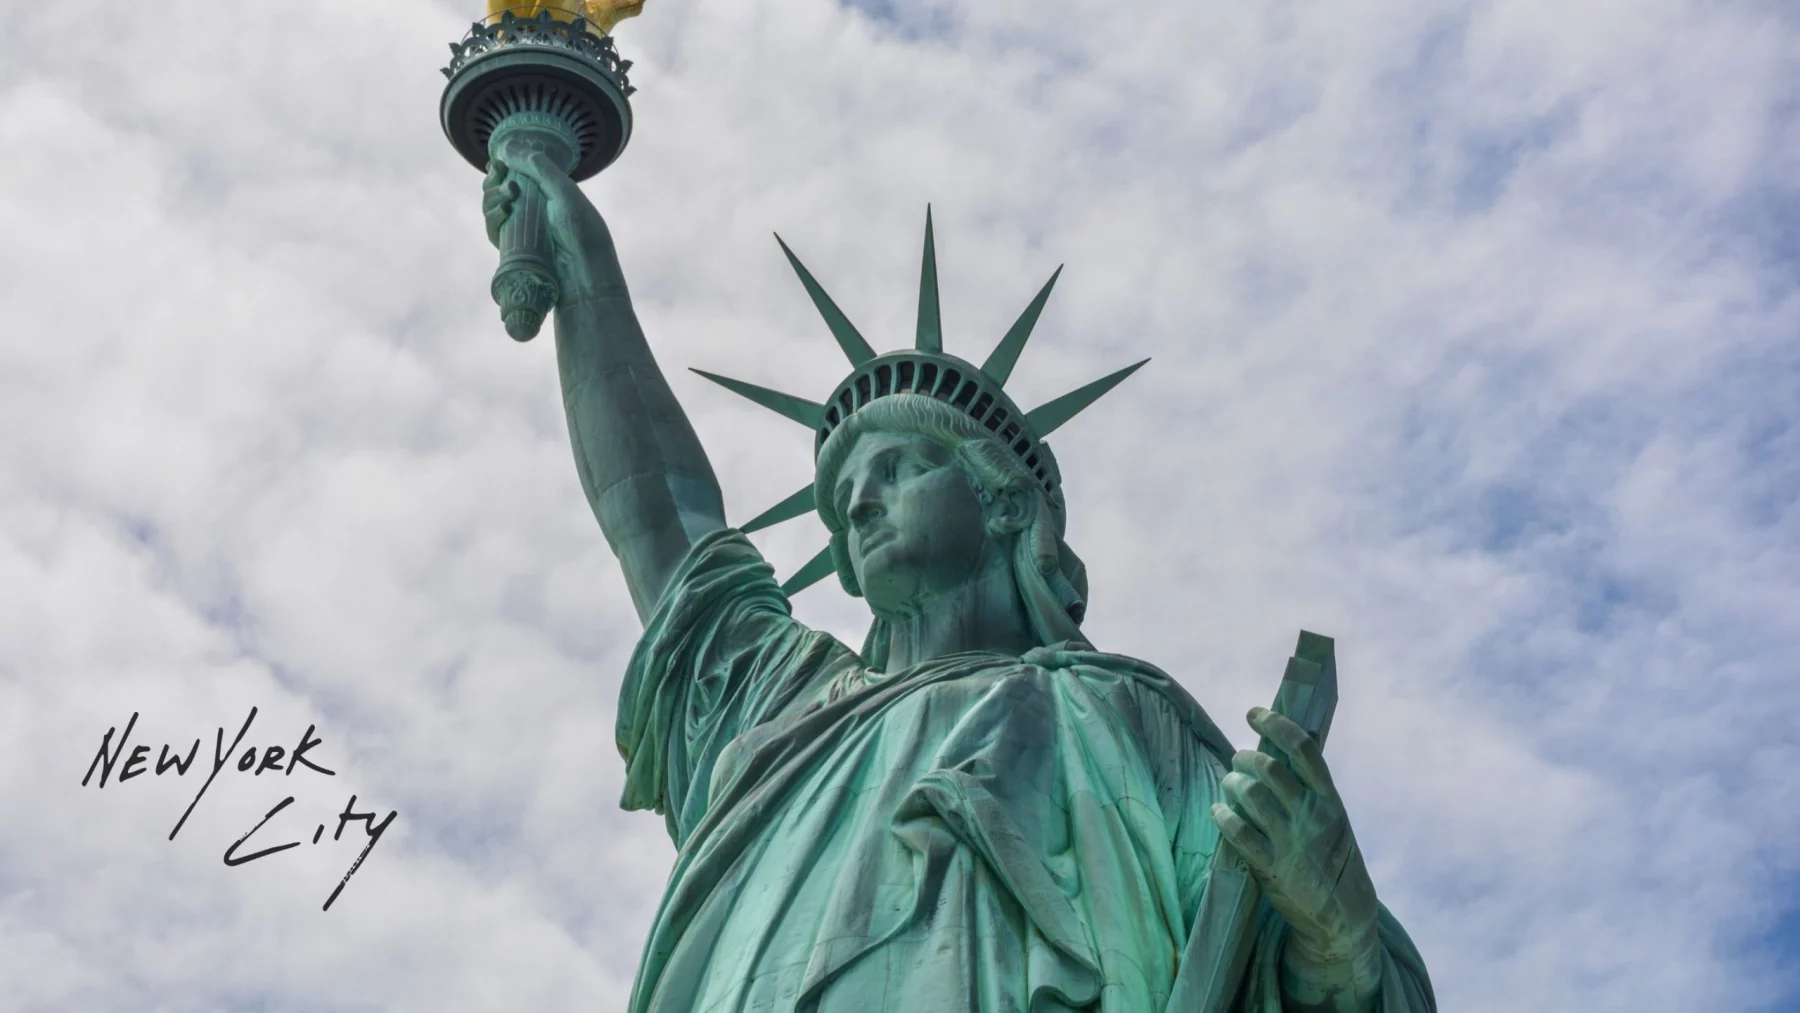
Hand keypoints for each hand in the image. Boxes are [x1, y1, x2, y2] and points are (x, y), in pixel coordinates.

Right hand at [480, 150, 619, 304]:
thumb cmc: (582, 232)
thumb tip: (508, 146)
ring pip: (492, 209)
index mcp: (546, 194)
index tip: (498, 162)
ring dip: (492, 197)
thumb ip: (539, 167)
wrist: (585, 274)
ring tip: (507, 196)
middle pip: (498, 190)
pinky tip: (502, 211)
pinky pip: (494, 230)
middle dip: (494, 181)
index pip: (515, 175)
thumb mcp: (564, 192)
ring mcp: (521, 231)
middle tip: (502, 177)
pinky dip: (492, 218)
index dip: (502, 167)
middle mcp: (532, 212)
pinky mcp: (513, 251)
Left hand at [1210, 707, 1381, 996]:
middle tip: (1238, 760)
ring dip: (1232, 783)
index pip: (1302, 748)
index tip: (1253, 713)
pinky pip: (1238, 833)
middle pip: (1269, 768)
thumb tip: (1276, 754)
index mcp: (1330, 800)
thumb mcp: (1334, 820)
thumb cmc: (1333, 859)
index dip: (1275, 723)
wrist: (1344, 916)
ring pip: (1251, 795)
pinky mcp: (1272, 868)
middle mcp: (1312, 816)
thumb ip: (1310, 791)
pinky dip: (1223, 816)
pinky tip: (1218, 811)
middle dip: (1246, 758)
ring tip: (1229, 783)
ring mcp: (1291, 842)